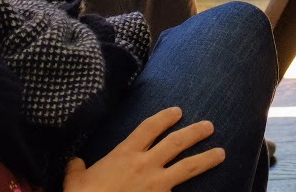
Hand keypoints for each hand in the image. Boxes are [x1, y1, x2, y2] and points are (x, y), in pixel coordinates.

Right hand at [64, 107, 224, 191]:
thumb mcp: (75, 181)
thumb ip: (78, 169)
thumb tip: (75, 163)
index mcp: (125, 154)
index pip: (149, 127)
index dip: (164, 117)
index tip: (177, 111)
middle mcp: (145, 165)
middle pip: (177, 142)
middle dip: (195, 132)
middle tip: (209, 126)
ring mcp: (157, 185)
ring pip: (188, 167)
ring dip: (207, 158)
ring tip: (221, 153)